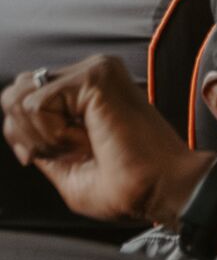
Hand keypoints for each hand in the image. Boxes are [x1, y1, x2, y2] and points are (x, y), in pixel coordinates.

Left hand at [3, 56, 208, 226]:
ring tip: (82, 145)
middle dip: (26, 134)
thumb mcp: (64, 165)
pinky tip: (88, 139)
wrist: (158, 189)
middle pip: (15, 91)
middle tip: (70, 152)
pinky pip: (35, 104)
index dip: (24, 136)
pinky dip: (51, 134)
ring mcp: (96, 70)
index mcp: (87, 92)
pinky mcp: (95, 76)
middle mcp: (92, 74)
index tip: (62, 157)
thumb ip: (38, 140)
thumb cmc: (125, 186)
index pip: (24, 97)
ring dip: (40, 135)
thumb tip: (11, 123)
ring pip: (20, 95)